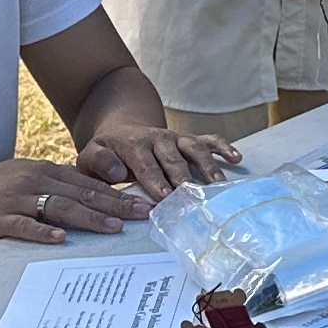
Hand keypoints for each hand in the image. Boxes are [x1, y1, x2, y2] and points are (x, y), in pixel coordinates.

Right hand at [0, 160, 143, 250]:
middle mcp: (32, 179)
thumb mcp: (22, 181)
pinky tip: (61, 240)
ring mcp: (14, 198)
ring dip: (90, 217)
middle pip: (81, 192)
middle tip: (143, 214)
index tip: (143, 201)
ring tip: (114, 227)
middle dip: (115, 203)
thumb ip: (52, 187)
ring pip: (60, 206)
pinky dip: (43, 232)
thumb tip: (88, 198)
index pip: (86, 181)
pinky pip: (24, 225)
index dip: (116, 191)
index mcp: (41, 170)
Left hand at [76, 122, 239, 197]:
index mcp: (132, 144)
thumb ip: (100, 164)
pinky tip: (237, 158)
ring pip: (194, 150)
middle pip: (173, 158)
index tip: (164, 195)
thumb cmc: (106, 153)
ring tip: (219, 186)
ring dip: (208, 167)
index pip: (145, 163)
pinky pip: (209, 140)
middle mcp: (158, 139)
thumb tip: (118, 174)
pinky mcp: (190, 140)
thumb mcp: (90, 157)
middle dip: (183, 177)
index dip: (154, 178)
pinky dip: (223, 147)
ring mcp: (176, 139)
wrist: (122, 130)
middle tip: (193, 196)